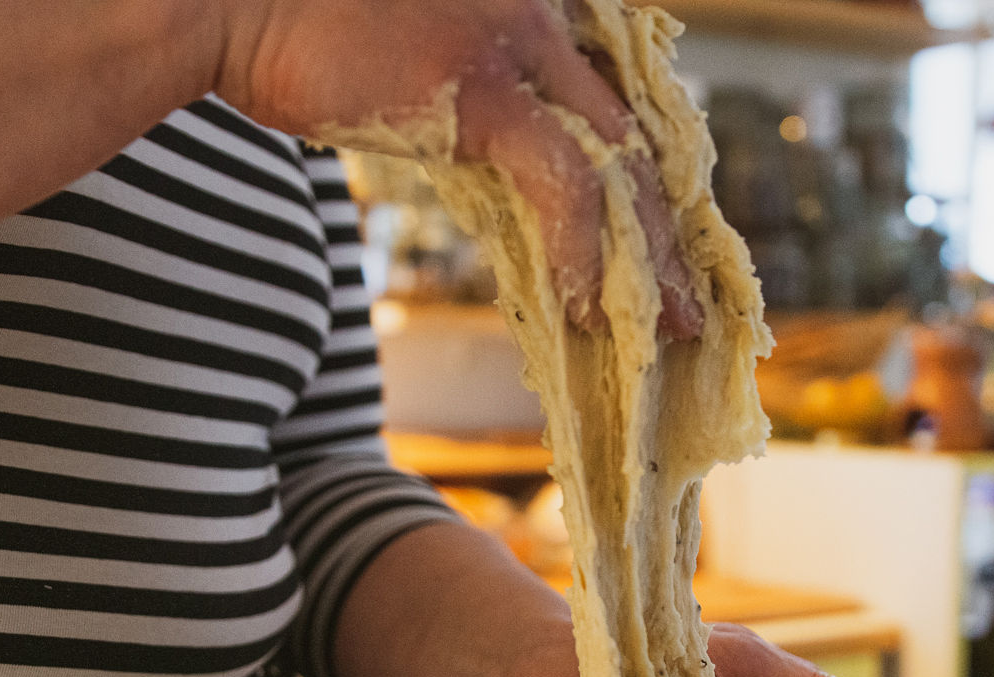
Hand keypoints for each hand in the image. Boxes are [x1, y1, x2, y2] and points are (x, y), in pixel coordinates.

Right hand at [209, 0, 702, 337]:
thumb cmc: (298, 28)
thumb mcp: (408, 57)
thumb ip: (467, 95)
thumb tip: (486, 155)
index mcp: (532, 4)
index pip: (616, 104)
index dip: (651, 185)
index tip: (665, 249)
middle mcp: (542, 11)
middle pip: (637, 133)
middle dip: (672, 229)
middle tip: (694, 304)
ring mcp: (517, 45)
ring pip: (619, 164)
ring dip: (649, 257)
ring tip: (669, 327)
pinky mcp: (482, 92)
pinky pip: (562, 183)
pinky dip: (583, 251)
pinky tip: (590, 308)